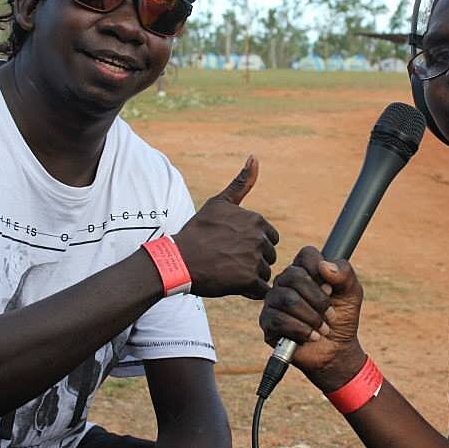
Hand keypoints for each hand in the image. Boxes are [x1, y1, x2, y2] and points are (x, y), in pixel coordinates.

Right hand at [173, 156, 278, 299]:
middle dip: (254, 261)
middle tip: (229, 260)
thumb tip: (255, 156)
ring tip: (228, 272)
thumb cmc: (197, 231)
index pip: (270, 238)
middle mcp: (259, 237)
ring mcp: (254, 259)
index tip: (233, 246)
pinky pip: (261, 289)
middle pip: (269, 256)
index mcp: (256, 220)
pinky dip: (250, 291)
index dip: (253, 245)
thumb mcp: (219, 203)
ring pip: (265, 272)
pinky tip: (232, 284)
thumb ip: (241, 183)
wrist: (178, 260)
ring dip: (251, 276)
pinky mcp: (248, 280)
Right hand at [259, 246, 366, 391]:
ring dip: (312, 317)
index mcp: (304, 269)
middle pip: (295, 277)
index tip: (331, 289)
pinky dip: (301, 330)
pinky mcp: (268, 322)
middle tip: (330, 314)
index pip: (307, 254)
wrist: (336, 350)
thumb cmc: (342, 317)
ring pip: (287, 299)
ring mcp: (274, 301)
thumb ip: (344, 273)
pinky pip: (278, 320)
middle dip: (319, 300)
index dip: (320, 270)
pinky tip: (311, 337)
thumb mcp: (352, 293)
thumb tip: (324, 266)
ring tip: (323, 329)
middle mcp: (285, 281)